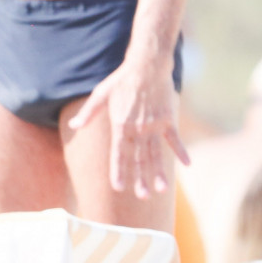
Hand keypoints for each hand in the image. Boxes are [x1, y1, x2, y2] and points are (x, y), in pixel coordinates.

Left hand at [68, 60, 190, 197]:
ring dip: (159, 172)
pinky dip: (181, 151)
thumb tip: (73, 126)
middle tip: (142, 196)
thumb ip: (88, 114)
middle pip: (139, 158)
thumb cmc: (121, 81)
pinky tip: (187, 165)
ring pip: (157, 153)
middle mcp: (138, 129)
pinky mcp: (168, 119)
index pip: (119, 154)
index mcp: (120, 126)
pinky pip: (175, 139)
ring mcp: (154, 125)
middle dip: (140, 179)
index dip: (119, 171)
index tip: (119, 187)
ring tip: (161, 190)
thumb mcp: (100, 95)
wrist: (147, 66)